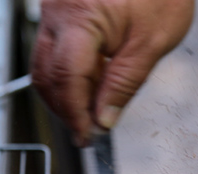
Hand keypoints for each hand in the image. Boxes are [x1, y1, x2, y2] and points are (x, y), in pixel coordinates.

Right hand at [31, 0, 194, 143]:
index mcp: (80, 18)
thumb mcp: (152, 43)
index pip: (67, 79)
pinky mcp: (60, 9)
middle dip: (66, 108)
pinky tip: (93, 84)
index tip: (87, 136)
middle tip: (87, 131)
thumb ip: (125, 84)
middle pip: (47, 74)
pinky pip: (55, 49)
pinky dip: (70, 73)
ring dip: (66, 93)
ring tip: (93, 112)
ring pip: (45, 64)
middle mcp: (57, 11)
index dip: (75, 114)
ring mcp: (54, 8)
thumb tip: (105, 119)